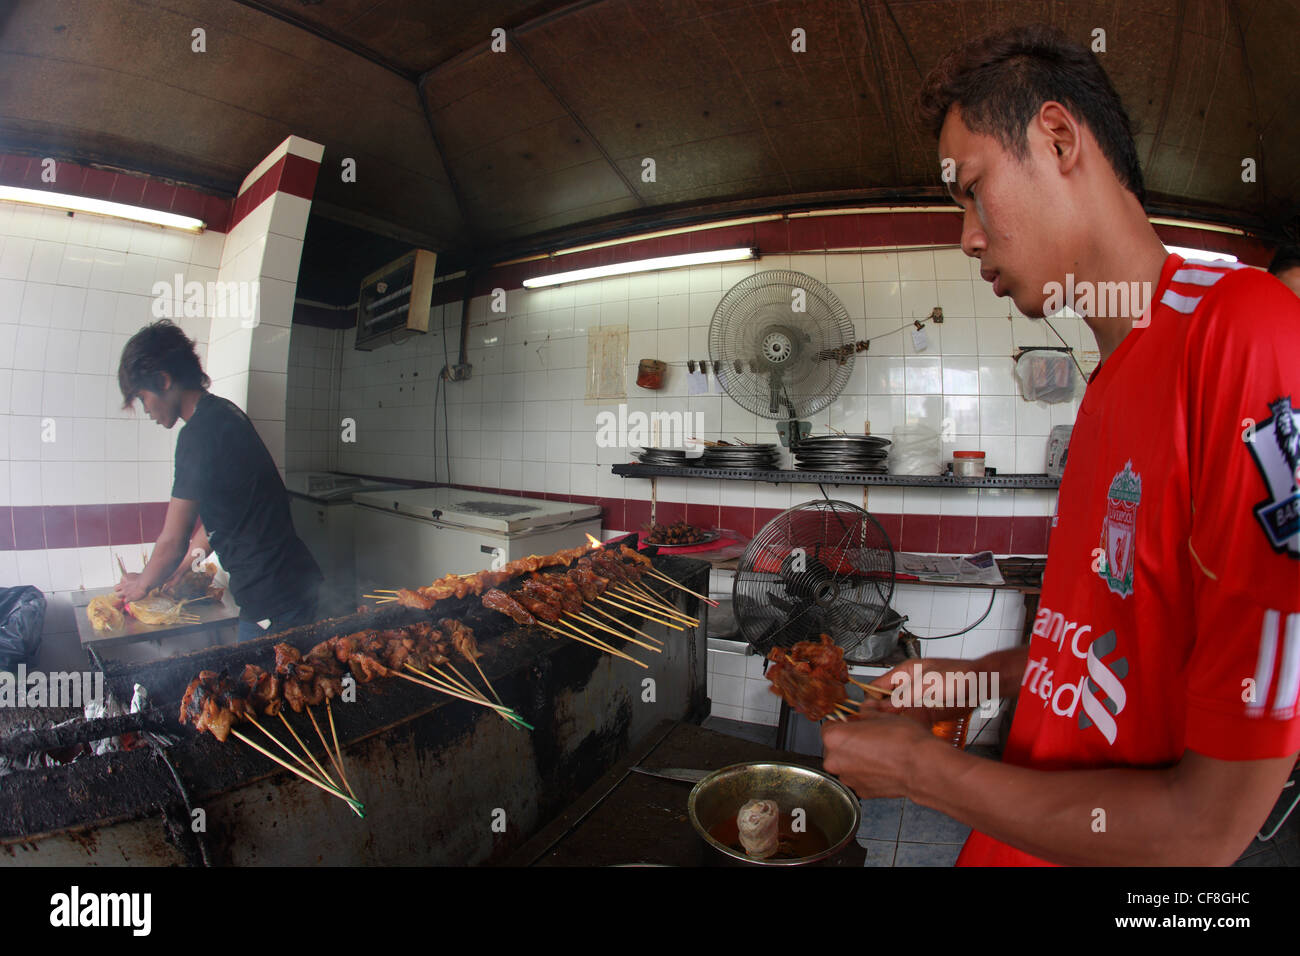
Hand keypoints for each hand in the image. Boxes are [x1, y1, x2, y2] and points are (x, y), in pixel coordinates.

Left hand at [114, 572, 149, 602]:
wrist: (145, 582)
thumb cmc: (142, 578)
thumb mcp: (133, 575)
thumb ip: (129, 577)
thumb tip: (128, 580)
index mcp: (124, 578)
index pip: (120, 581)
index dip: (122, 583)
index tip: (124, 585)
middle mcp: (123, 585)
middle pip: (115, 588)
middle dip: (118, 590)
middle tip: (121, 591)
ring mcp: (125, 591)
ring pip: (118, 595)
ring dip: (121, 596)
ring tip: (123, 596)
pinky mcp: (129, 597)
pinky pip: (125, 601)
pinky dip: (127, 601)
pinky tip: (129, 600)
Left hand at [821, 708, 938, 798]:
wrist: (922, 766)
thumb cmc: (903, 740)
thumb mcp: (881, 716)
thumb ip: (864, 714)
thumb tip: (863, 712)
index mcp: (834, 738)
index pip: (828, 726)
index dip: (843, 723)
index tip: (853, 724)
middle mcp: (835, 760)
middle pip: (834, 747)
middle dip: (848, 742)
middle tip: (868, 738)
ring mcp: (848, 779)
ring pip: (846, 764)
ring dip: (856, 759)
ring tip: (878, 753)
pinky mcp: (861, 792)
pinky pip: (858, 777)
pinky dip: (866, 772)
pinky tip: (882, 766)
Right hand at [865, 657, 984, 724]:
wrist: (982, 686)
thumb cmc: (959, 676)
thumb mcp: (925, 686)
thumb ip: (901, 698)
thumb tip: (880, 708)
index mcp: (904, 673)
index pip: (877, 686)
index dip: (871, 701)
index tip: (868, 716)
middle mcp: (909, 686)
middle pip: (886, 702)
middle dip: (882, 714)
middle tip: (881, 727)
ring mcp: (918, 698)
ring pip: (898, 713)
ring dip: (896, 722)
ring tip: (895, 731)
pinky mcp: (927, 710)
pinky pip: (912, 720)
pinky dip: (910, 726)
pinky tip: (911, 731)